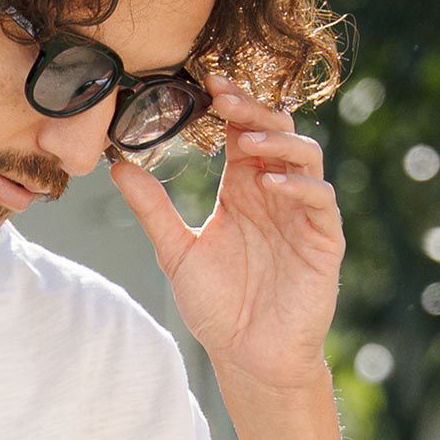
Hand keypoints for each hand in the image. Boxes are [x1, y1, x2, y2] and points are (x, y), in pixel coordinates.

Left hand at [107, 72, 344, 395]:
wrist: (248, 356)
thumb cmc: (217, 307)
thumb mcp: (176, 252)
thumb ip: (152, 210)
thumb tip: (117, 166)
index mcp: (243, 189)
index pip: (241, 131)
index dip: (229, 105)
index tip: (204, 83)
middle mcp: (275, 193)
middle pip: (275, 131)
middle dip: (252, 109)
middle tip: (223, 96)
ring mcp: (302, 214)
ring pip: (305, 156)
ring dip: (278, 141)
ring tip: (246, 140)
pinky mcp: (323, 240)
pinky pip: (320, 200)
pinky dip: (298, 186)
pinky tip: (270, 183)